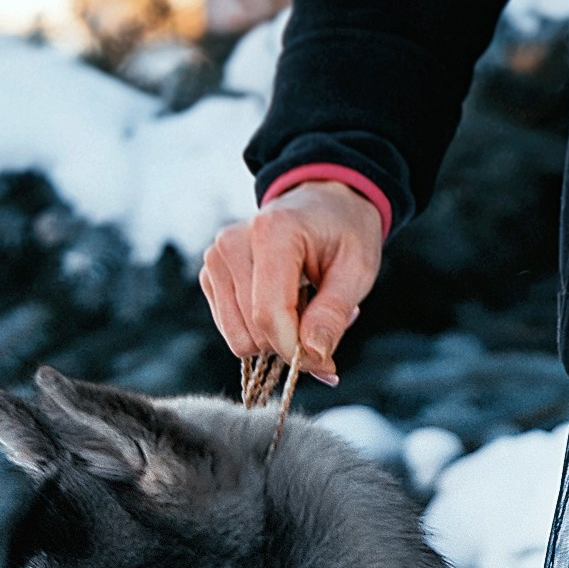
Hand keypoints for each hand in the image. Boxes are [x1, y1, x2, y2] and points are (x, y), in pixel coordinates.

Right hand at [199, 182, 384, 383]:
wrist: (323, 204)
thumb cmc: (344, 232)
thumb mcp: (357, 270)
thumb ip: (333, 314)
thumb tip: (314, 357)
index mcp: (271, 233)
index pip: (269, 314)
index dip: (296, 351)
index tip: (325, 364)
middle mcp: (232, 243)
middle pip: (253, 331)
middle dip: (291, 343)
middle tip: (321, 322)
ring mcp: (216, 259)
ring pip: (239, 337)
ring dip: (276, 338)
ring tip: (302, 309)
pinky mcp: (211, 275)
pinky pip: (233, 330)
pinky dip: (261, 331)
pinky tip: (283, 305)